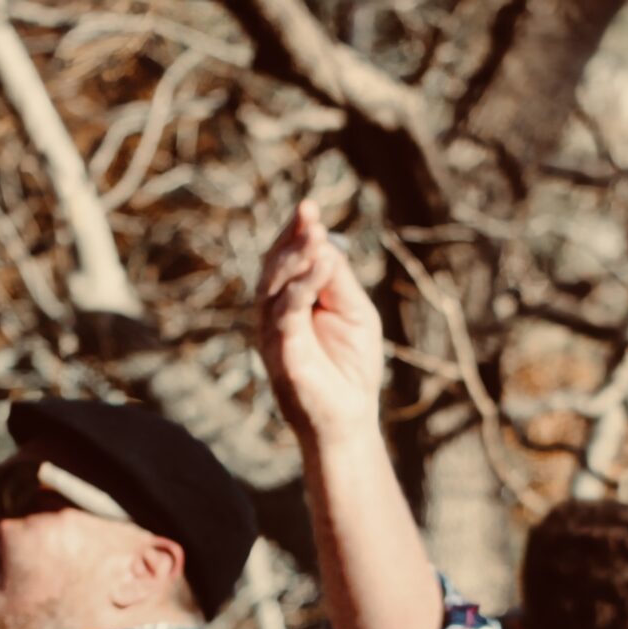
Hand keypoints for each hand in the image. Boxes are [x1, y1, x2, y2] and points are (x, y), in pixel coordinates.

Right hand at [255, 200, 386, 447]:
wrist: (348, 420)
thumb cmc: (351, 367)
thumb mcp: (354, 311)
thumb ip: (337, 278)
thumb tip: (323, 241)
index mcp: (291, 301)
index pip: (286, 259)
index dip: (295, 233)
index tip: (308, 208)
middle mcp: (275, 314)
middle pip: (274, 267)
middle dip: (292, 240)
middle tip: (309, 216)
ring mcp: (273, 334)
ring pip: (275, 286)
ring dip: (296, 258)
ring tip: (317, 237)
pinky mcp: (280, 353)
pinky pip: (285, 313)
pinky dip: (302, 287)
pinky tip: (321, 266)